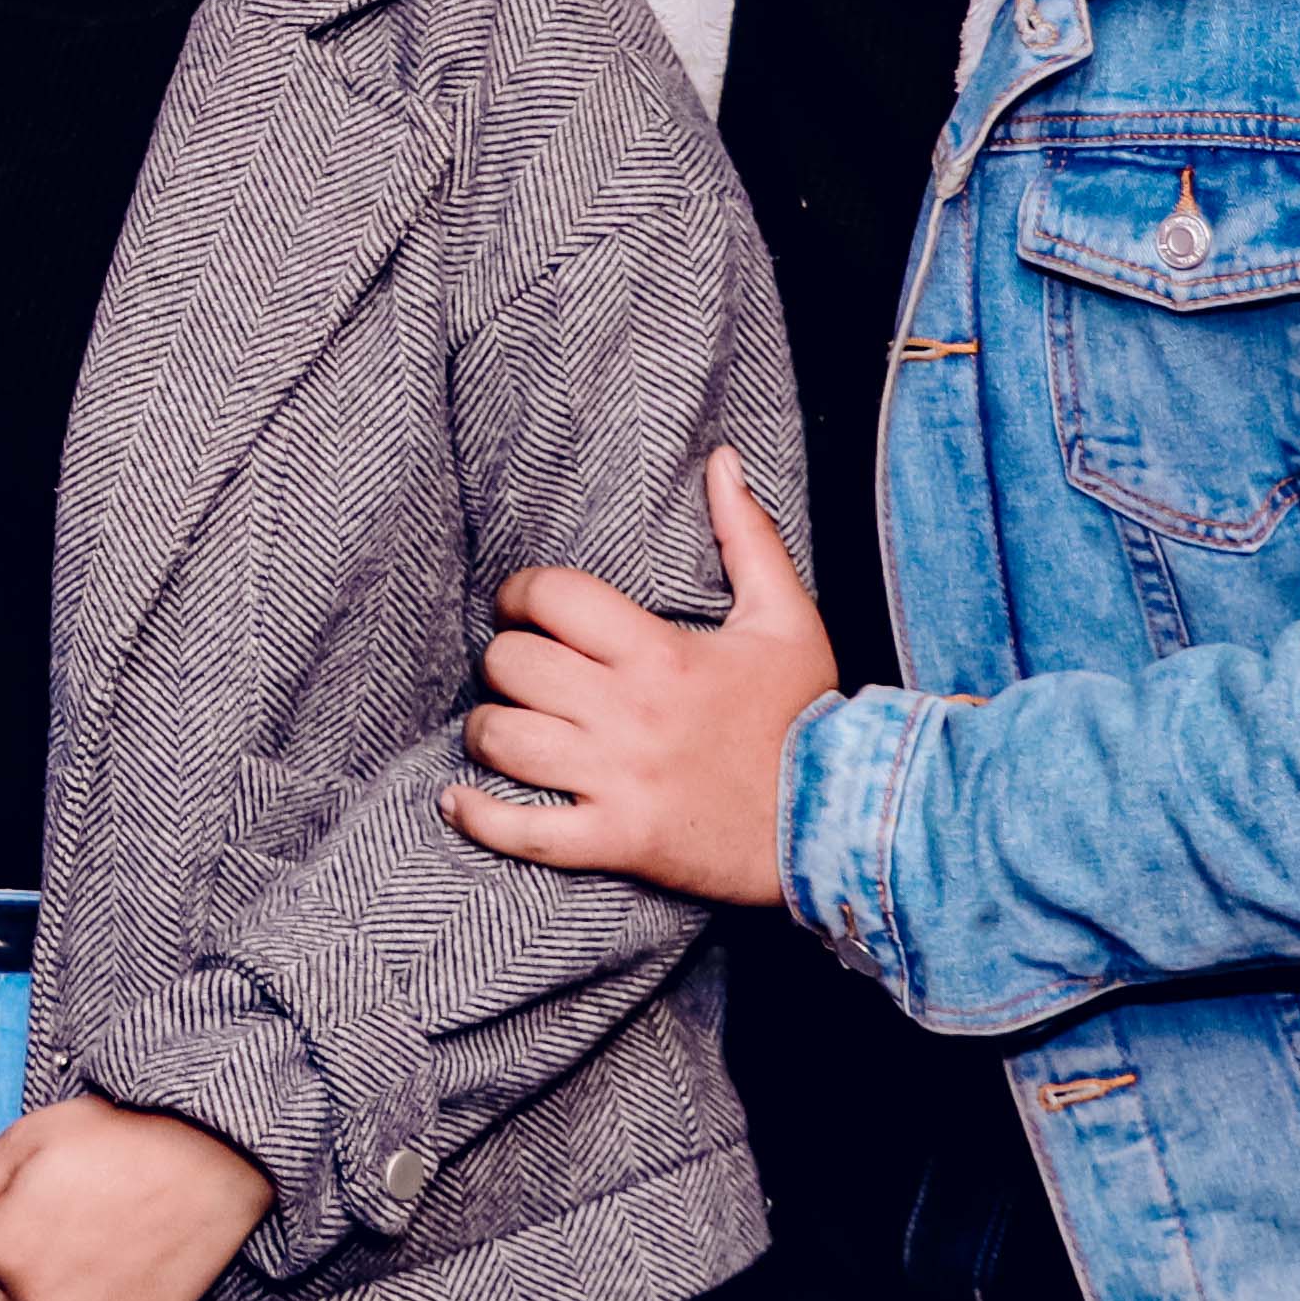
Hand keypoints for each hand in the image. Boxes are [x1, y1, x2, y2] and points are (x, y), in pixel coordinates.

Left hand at [447, 448, 838, 904]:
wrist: (842, 822)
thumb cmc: (806, 716)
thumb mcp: (786, 618)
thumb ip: (748, 535)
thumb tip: (724, 460)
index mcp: (661, 652)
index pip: (551, 598)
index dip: (520, 595)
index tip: (523, 608)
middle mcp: (630, 713)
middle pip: (512, 666)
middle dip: (504, 661)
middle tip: (521, 670)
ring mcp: (619, 780)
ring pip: (503, 741)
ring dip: (487, 730)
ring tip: (501, 726)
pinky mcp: (617, 840)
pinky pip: (522, 832)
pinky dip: (478, 817)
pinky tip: (457, 800)